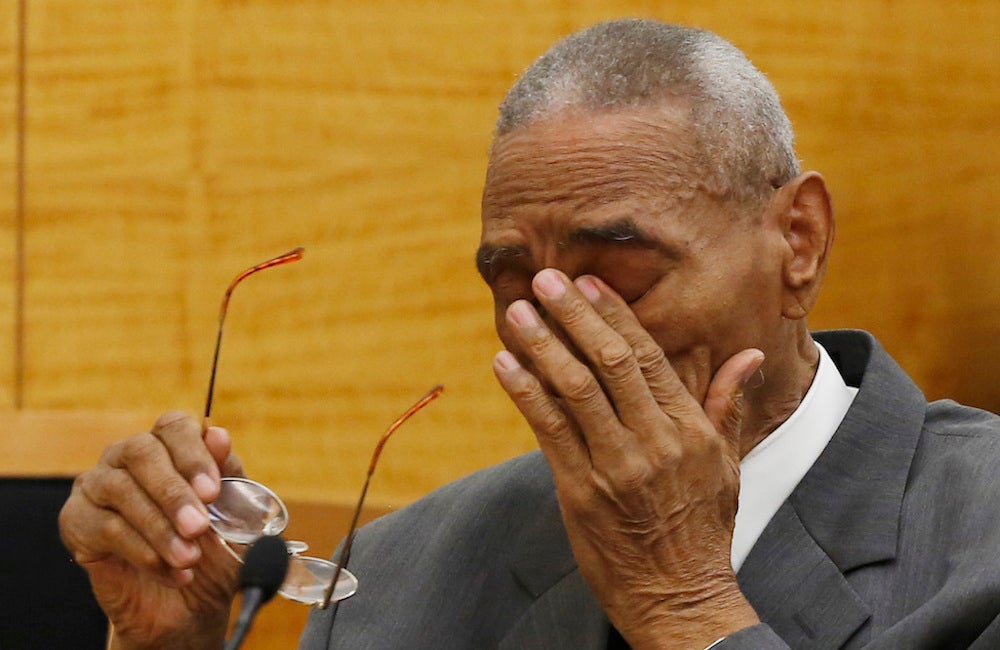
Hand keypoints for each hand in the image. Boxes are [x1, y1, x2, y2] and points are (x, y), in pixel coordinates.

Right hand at [59, 412, 244, 649]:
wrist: (189, 607)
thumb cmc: (214, 553)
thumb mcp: (234, 516)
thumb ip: (229, 476)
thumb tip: (217, 435)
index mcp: (170, 446)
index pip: (174, 426)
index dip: (193, 455)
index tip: (212, 492)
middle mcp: (129, 457)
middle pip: (141, 451)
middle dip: (174, 492)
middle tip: (198, 527)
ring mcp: (98, 485)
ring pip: (120, 489)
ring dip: (159, 527)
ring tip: (189, 558)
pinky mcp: (77, 521)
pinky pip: (103, 527)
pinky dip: (141, 551)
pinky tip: (169, 571)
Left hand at [492, 269, 763, 649]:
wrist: (680, 596)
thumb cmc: (703, 527)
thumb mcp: (727, 464)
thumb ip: (727, 403)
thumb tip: (747, 355)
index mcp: (689, 429)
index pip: (647, 357)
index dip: (614, 315)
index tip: (589, 283)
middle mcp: (653, 441)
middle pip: (608, 363)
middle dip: (574, 315)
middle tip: (546, 279)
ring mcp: (615, 466)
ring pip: (573, 389)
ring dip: (541, 345)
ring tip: (516, 312)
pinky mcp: (580, 491)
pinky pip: (548, 430)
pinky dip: (525, 392)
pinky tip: (505, 364)